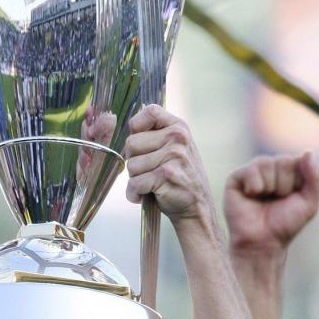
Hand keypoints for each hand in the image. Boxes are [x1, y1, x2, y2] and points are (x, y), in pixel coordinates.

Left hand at [123, 105, 214, 225]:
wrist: (196, 206)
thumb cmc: (178, 176)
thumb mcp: (174, 148)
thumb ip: (155, 135)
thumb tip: (121, 124)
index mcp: (178, 126)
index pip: (149, 112)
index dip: (136, 127)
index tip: (141, 144)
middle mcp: (177, 137)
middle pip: (131, 142)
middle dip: (133, 160)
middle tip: (147, 171)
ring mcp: (173, 155)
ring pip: (131, 165)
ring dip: (135, 179)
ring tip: (149, 184)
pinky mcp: (166, 175)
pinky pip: (135, 182)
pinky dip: (135, 193)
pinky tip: (143, 196)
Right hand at [224, 152, 318, 256]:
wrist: (262, 243)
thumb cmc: (285, 225)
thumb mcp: (309, 203)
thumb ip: (314, 177)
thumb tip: (307, 152)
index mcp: (288, 172)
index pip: (298, 161)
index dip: (297, 182)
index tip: (292, 198)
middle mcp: (269, 169)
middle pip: (283, 161)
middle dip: (284, 185)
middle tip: (276, 201)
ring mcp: (252, 173)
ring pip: (266, 163)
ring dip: (270, 187)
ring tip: (263, 200)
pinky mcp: (235, 179)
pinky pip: (250, 170)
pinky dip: (255, 186)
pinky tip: (251, 197)